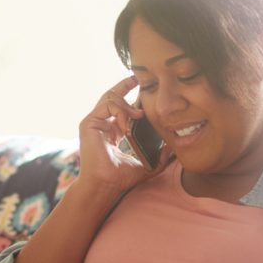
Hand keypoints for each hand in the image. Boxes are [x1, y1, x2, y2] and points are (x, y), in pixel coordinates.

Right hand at [76, 77, 168, 194]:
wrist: (106, 185)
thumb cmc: (120, 178)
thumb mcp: (146, 164)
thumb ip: (160, 156)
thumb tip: (174, 148)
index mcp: (111, 131)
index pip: (119, 107)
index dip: (129, 94)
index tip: (141, 85)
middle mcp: (101, 124)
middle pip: (112, 96)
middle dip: (125, 85)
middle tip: (138, 78)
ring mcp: (94, 123)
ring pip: (110, 98)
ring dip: (127, 104)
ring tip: (138, 115)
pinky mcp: (89, 123)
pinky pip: (106, 105)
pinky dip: (119, 111)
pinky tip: (127, 123)